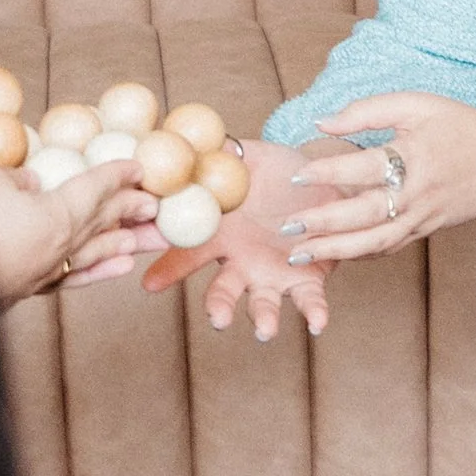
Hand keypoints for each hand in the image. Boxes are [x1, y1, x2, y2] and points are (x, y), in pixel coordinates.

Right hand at [0, 157, 157, 311]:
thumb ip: (16, 179)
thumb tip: (34, 184)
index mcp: (56, 215)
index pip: (94, 189)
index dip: (116, 175)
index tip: (139, 168)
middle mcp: (59, 246)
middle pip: (103, 222)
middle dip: (132, 211)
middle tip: (159, 207)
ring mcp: (44, 271)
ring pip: (95, 253)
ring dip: (124, 243)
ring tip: (146, 239)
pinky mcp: (27, 290)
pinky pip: (74, 277)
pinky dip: (99, 271)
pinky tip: (119, 268)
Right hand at [139, 138, 331, 343]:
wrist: (325, 182)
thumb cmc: (280, 171)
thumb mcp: (251, 156)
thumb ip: (222, 155)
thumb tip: (191, 144)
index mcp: (221, 235)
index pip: (188, 254)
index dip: (169, 269)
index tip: (150, 285)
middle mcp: (242, 262)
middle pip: (223, 290)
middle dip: (219, 307)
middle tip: (218, 319)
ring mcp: (273, 274)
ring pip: (262, 302)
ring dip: (262, 318)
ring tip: (263, 330)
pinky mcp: (307, 279)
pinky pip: (309, 300)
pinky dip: (313, 313)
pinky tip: (317, 323)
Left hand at [281, 92, 475, 263]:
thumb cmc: (461, 127)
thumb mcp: (418, 104)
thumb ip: (368, 110)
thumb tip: (321, 123)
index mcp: (415, 158)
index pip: (365, 168)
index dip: (329, 172)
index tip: (296, 175)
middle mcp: (417, 195)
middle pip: (364, 215)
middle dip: (323, 224)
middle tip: (286, 228)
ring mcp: (421, 219)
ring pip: (373, 242)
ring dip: (334, 251)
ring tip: (298, 256)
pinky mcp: (423, 232)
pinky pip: (386, 248)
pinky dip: (357, 255)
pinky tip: (330, 256)